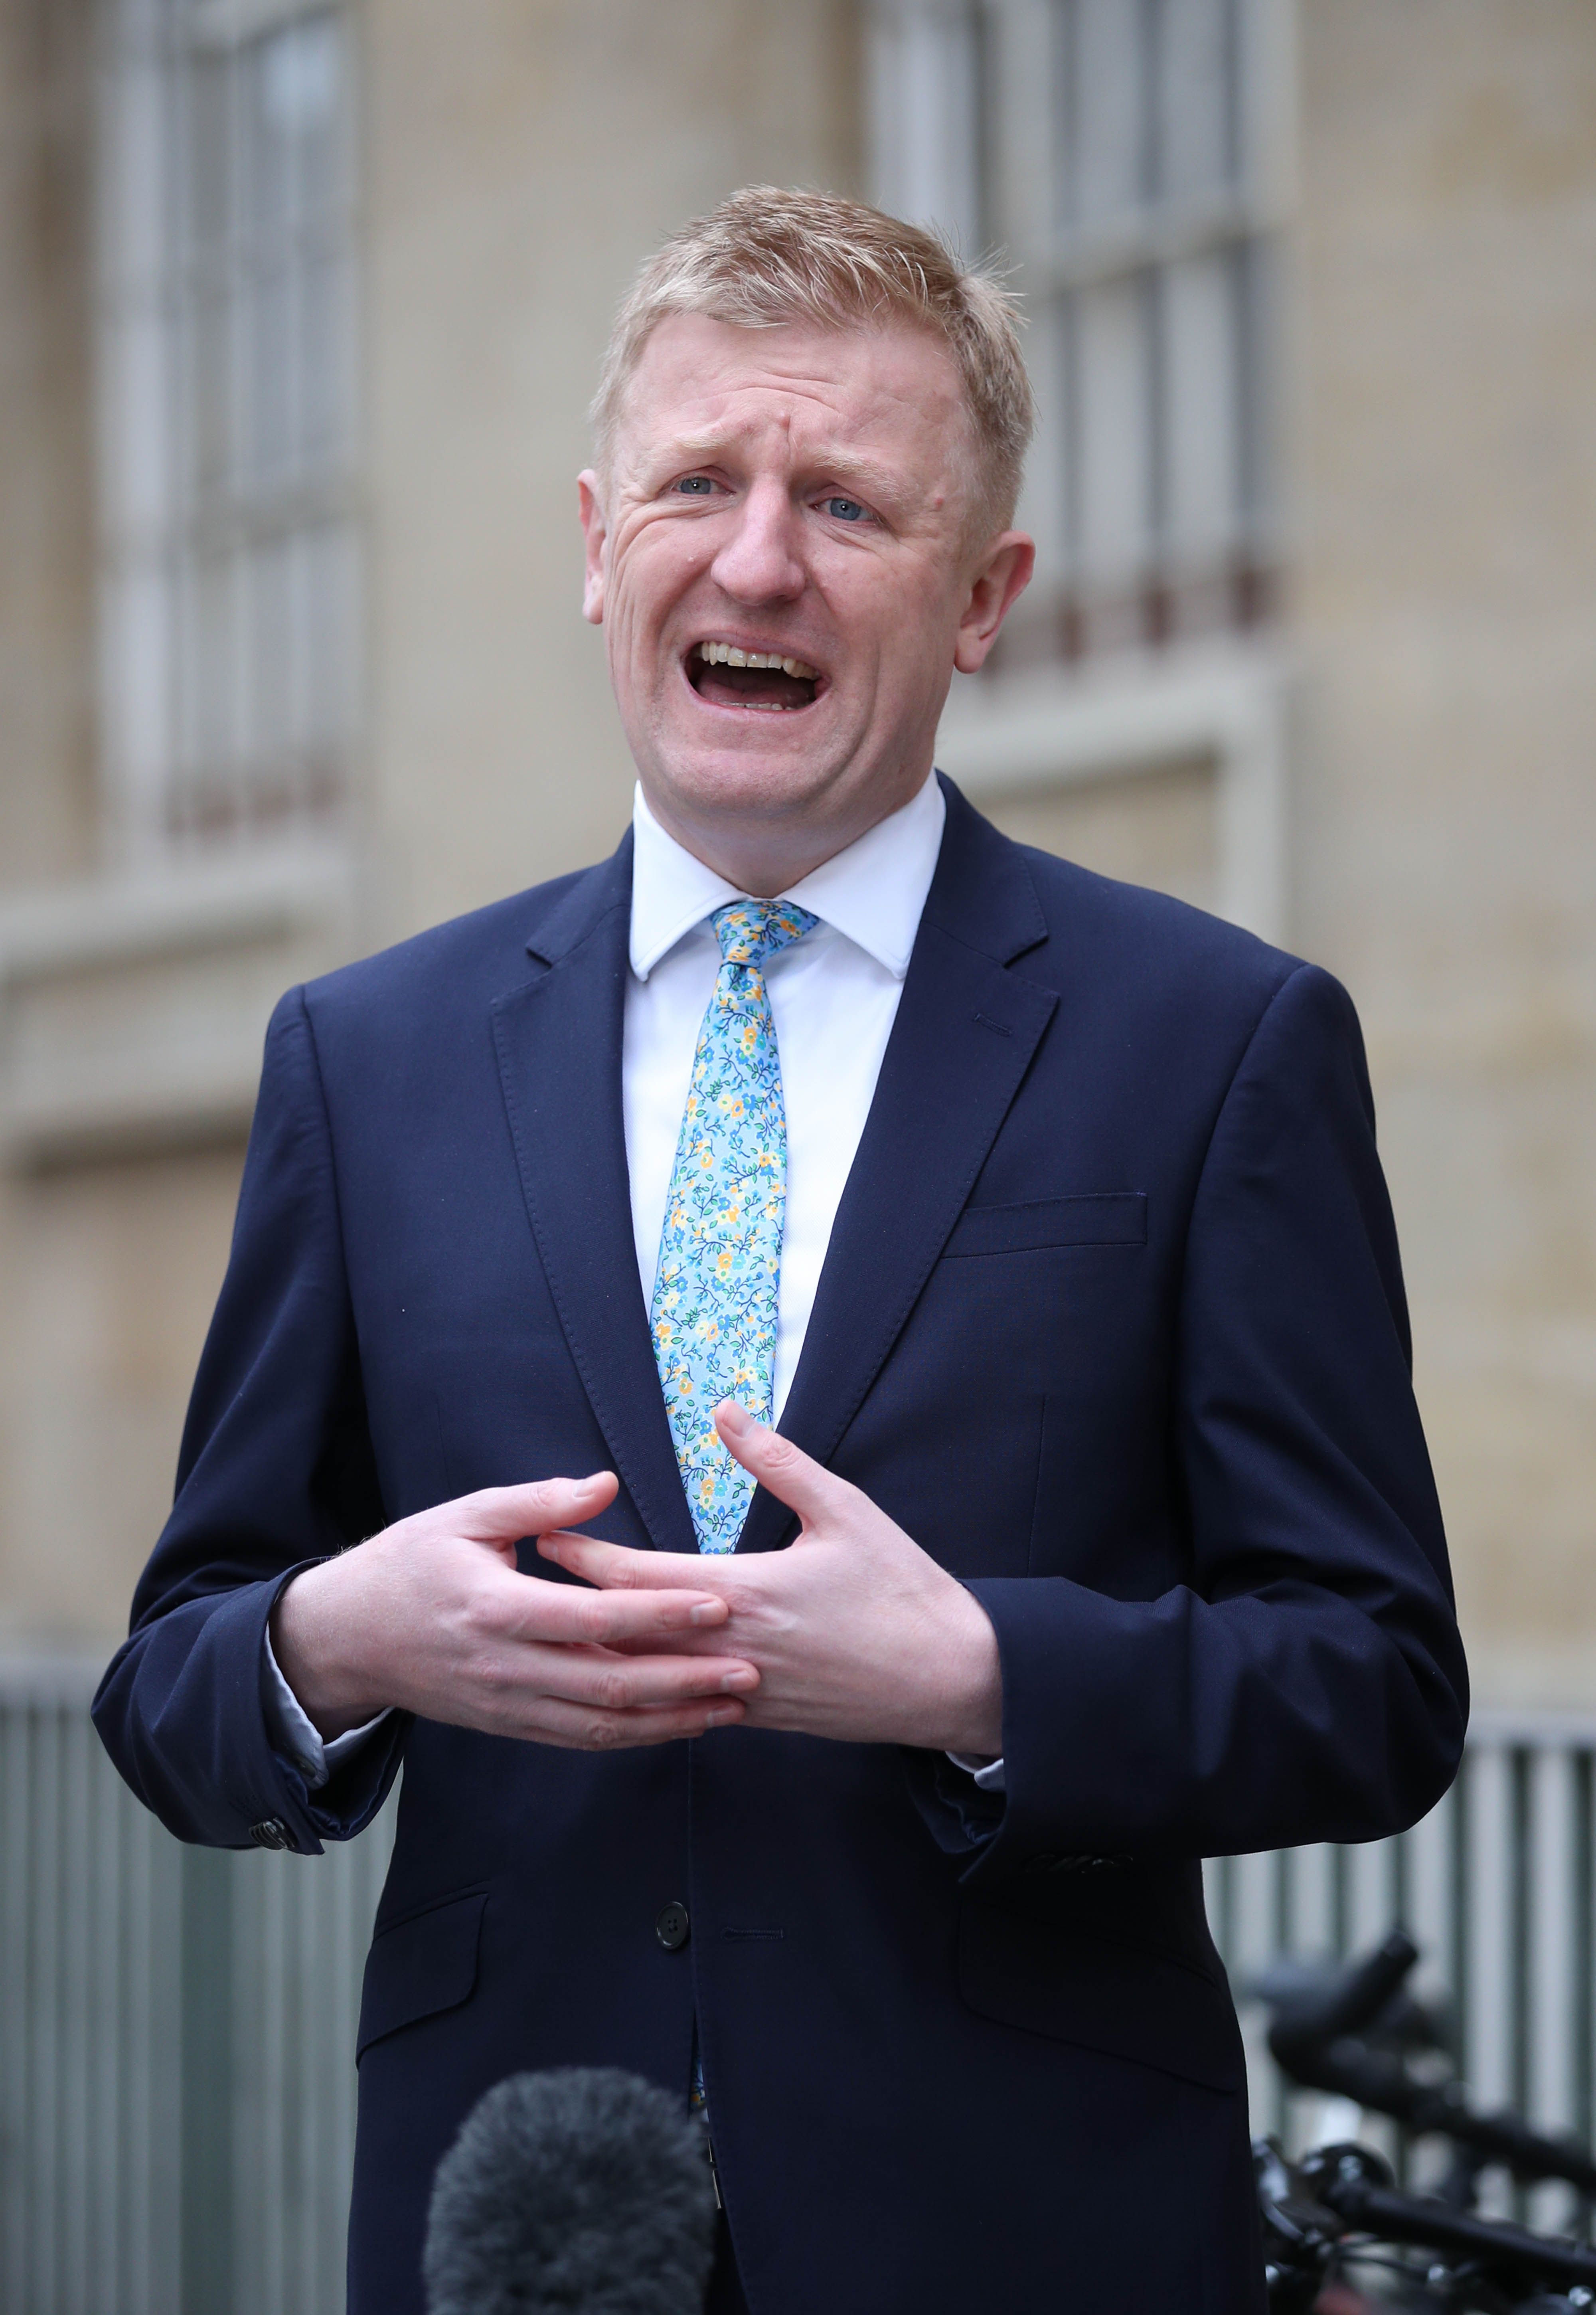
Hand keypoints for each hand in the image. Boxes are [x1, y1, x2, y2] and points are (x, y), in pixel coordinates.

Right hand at [269, 1473, 760, 1748]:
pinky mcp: (509, 1725)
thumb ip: (537, 1503)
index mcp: (496, 1606)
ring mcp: (508, 1704)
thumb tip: (603, 1484)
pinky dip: (634, 1736)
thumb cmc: (409, 1564)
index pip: (595, 1619)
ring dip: (672, 1719)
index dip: (661, 1614)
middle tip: (749, 1668)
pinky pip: (580, 1739)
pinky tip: (678, 1723)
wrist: (347, 1637)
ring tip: (731, 1704)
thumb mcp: (464, 1516)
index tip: (719, 1604)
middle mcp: (506, 1666)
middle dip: (686, 1680)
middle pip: (611, 1683)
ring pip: (603, 1725)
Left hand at [538, 1403, 1002, 1751]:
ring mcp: (741, 1690)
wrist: (950, 1677)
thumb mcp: (845, 1510)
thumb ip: (778, 1460)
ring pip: (650, 1678)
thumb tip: (725, 1411)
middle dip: (571, 1606)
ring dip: (601, 1652)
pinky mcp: (759, 1715)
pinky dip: (649, 1688)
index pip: (639, 1576)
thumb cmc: (902, 1588)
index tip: (540, 1534)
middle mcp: (731, 1647)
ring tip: (553, 1629)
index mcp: (745, 1593)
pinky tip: (625, 1677)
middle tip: (521, 1583)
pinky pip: (685, 1703)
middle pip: (628, 1631)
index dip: (583, 1556)